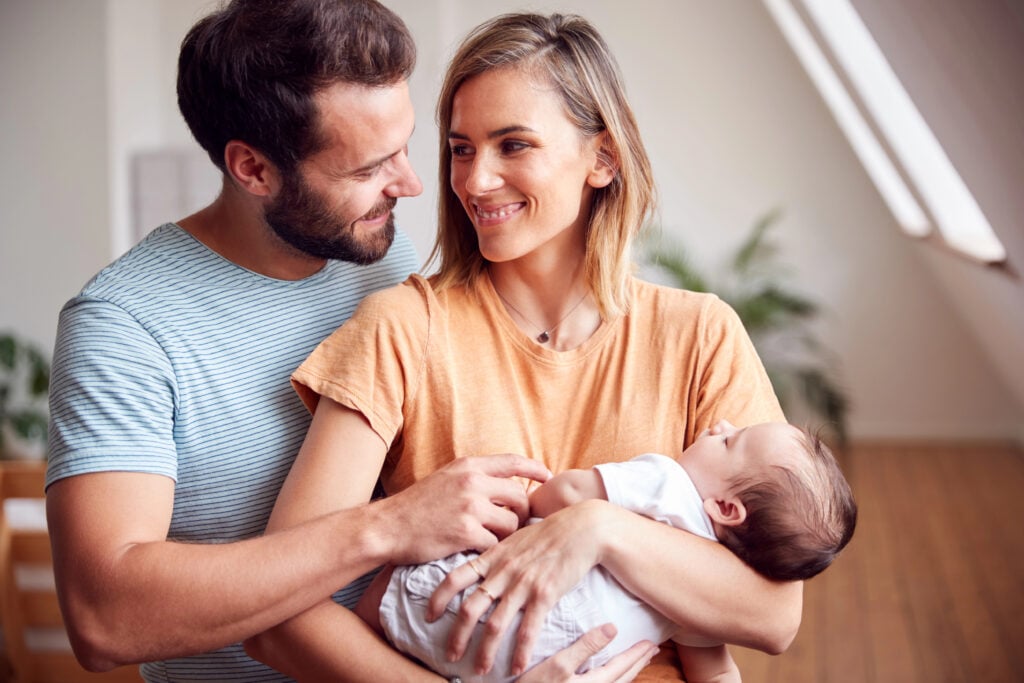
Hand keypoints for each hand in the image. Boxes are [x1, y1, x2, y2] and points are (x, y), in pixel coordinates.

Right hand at [377, 453, 550, 565]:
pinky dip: (492, 550)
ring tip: (493, 540)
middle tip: (515, 525)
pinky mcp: (465, 533)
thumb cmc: (416, 506)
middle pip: (520, 496)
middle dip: (523, 514)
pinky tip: (480, 551)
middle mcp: (472, 482)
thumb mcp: (446, 478)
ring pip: (511, 523)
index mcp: (468, 466)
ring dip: (507, 535)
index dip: (535, 469)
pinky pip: (496, 544)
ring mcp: (470, 507)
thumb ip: (474, 478)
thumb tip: (506, 485)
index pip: (513, 462)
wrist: (387, 527)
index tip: (548, 476)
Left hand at [429, 499, 612, 674]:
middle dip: (457, 636)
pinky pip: (528, 629)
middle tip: (449, 656)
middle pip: (470, 608)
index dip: (439, 598)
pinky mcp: (544, 594)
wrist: (581, 528)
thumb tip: (484, 567)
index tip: (429, 616)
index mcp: (493, 556)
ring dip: (485, 652)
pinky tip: (516, 667)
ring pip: (495, 624)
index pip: (455, 577)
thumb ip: (498, 555)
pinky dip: (520, 652)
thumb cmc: (550, 533)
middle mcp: (503, 571)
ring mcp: (522, 583)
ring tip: (478, 670)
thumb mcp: (515, 539)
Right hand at [517, 624, 657, 681]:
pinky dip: (612, 679)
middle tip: (650, 652)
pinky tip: (605, 675)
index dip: (637, 654)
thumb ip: (585, 646)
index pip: (622, 666)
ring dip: (627, 672)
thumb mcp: (558, 665)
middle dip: (637, 664)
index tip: (651, 643)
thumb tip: (613, 628)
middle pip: (623, 678)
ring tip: (633, 662)